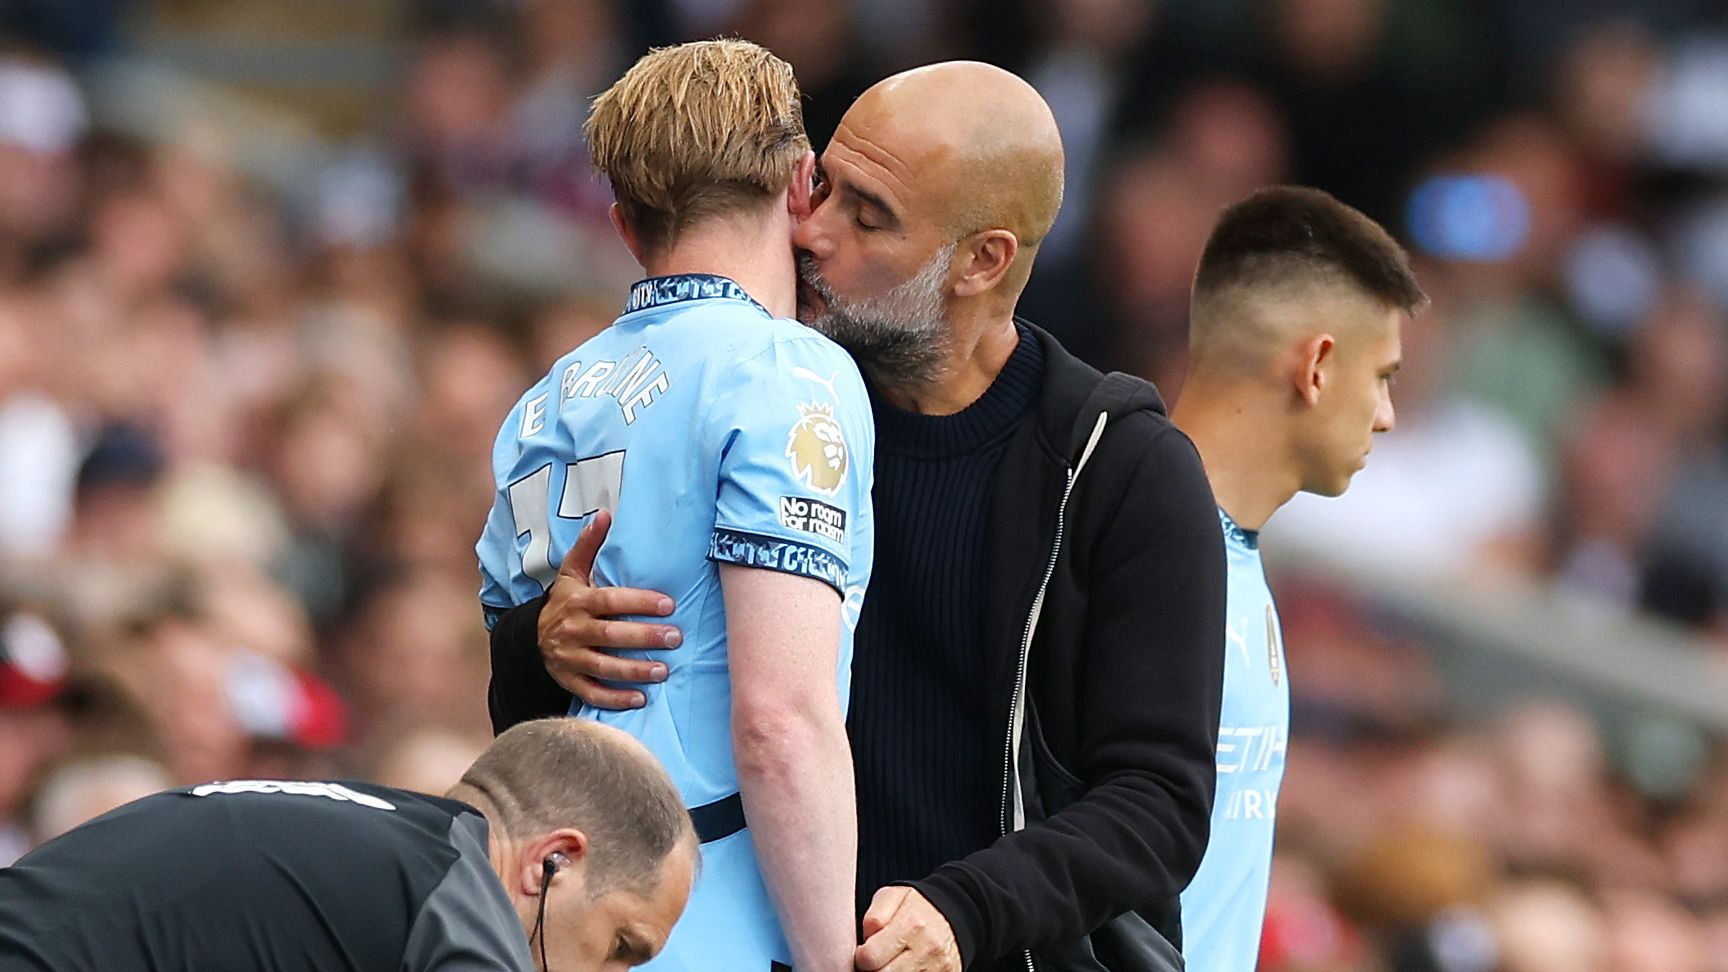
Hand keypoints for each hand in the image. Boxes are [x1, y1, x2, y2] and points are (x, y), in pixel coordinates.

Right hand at [539, 509, 680, 708]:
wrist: (530, 637)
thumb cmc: (564, 601)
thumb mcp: (571, 572)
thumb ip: (588, 545)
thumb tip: (605, 514)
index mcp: (577, 602)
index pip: (610, 601)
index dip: (639, 602)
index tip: (668, 604)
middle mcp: (572, 630)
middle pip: (610, 635)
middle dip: (644, 637)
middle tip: (675, 638)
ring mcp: (569, 658)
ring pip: (603, 666)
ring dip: (634, 671)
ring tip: (663, 671)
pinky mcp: (568, 681)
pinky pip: (591, 693)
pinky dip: (614, 698)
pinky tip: (640, 698)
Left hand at [854, 887, 960, 971]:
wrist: (955, 914)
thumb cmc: (917, 907)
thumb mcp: (893, 897)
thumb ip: (873, 917)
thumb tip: (865, 939)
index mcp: (911, 924)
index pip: (869, 958)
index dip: (861, 956)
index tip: (865, 950)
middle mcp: (927, 948)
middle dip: (874, 969)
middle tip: (878, 958)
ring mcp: (937, 967)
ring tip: (892, 961)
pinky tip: (904, 967)